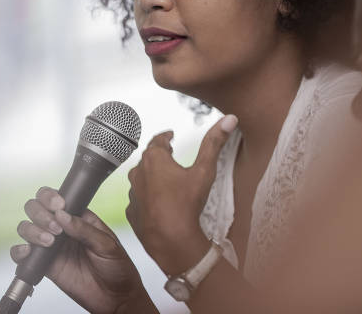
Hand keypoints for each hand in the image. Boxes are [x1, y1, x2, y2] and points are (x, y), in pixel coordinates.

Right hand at [11, 187, 155, 313]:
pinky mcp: (44, 265)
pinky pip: (23, 255)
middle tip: (55, 228)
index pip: (57, 198)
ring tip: (50, 242)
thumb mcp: (107, 245)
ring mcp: (51, 246)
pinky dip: (19, 251)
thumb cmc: (117, 268)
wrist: (115, 298)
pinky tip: (29, 252)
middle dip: (40, 213)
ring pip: (27, 228)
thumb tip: (63, 215)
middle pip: (36, 209)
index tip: (58, 206)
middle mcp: (62, 228)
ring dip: (32, 231)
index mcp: (79, 217)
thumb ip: (85, 230)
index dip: (51, 197)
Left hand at [126, 114, 237, 273]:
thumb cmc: (187, 204)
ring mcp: (133, 194)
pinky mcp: (132, 212)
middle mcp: (138, 173)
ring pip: (141, 179)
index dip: (165, 137)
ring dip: (152, 177)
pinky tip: (158, 203)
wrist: (172, 241)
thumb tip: (229, 119)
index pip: (158, 140)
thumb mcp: (204, 170)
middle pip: (148, 159)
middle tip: (170, 156)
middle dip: (159, 157)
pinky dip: (147, 197)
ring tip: (165, 181)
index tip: (170, 136)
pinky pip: (139, 199)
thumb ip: (214, 143)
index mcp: (154, 159)